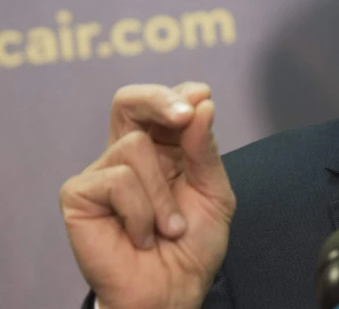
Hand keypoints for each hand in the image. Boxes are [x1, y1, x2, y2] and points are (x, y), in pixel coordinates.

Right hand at [60, 83, 236, 308]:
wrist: (174, 291)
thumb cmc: (193, 244)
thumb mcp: (214, 191)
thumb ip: (204, 149)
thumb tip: (201, 102)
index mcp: (163, 147)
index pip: (161, 103)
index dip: (178, 94)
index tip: (201, 97)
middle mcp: (128, 154)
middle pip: (128, 101)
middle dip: (158, 99)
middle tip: (183, 114)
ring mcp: (102, 172)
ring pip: (135, 147)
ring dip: (163, 194)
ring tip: (168, 227)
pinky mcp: (79, 195)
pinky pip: (117, 180)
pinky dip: (141, 212)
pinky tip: (142, 236)